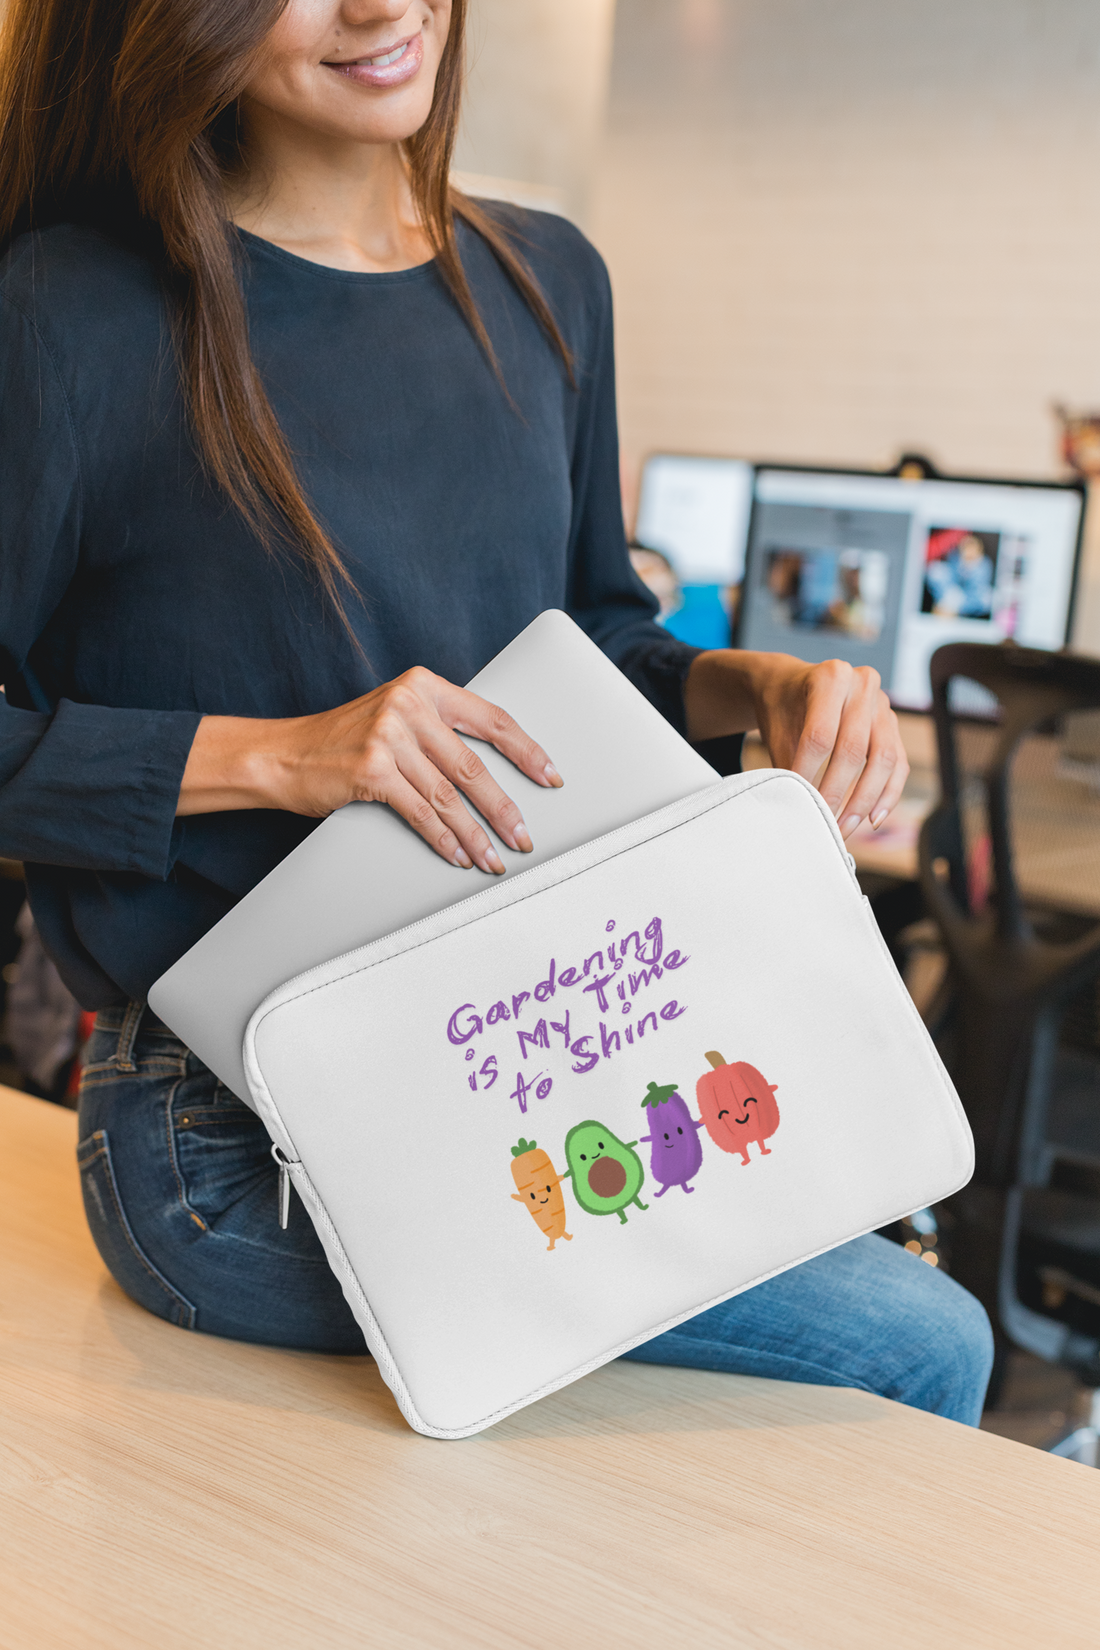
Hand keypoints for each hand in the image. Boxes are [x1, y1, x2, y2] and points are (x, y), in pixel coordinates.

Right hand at [177, 667, 562, 873]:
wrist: (281, 754)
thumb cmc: (342, 742)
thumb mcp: (394, 718)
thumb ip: (437, 730)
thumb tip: (492, 771)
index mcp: (423, 685)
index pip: (491, 719)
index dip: (527, 751)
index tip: (551, 777)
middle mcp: (408, 704)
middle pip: (474, 765)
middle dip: (504, 808)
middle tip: (525, 837)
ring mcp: (388, 735)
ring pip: (450, 795)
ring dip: (477, 834)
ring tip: (495, 859)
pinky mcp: (370, 769)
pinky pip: (421, 812)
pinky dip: (444, 839)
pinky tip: (459, 855)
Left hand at [684, 650, 908, 839]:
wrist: (792, 686)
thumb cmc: (783, 709)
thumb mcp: (777, 729)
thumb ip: (787, 765)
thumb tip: (797, 809)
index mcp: (831, 677)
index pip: (820, 736)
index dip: (808, 774)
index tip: (798, 801)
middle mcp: (863, 685)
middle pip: (854, 750)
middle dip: (837, 794)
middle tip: (822, 823)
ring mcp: (883, 704)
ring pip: (884, 759)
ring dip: (865, 800)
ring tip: (845, 828)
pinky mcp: (894, 725)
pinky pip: (899, 764)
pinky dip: (888, 794)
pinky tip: (872, 819)